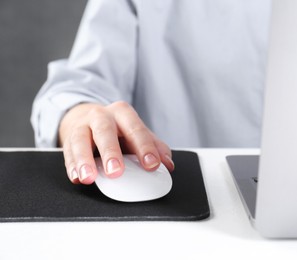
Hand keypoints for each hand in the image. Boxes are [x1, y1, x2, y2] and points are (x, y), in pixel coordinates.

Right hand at [59, 101, 174, 183]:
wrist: (88, 117)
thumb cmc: (118, 130)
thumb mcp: (137, 133)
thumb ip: (155, 147)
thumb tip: (167, 164)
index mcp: (124, 114)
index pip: (136, 129)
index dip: (145, 147)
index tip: (151, 164)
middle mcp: (102, 116)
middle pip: (105, 131)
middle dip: (111, 152)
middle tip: (116, 172)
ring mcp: (83, 126)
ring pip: (80, 140)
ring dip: (84, 160)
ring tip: (89, 178)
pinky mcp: (68, 138)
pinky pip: (67, 152)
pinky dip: (71, 166)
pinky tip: (76, 177)